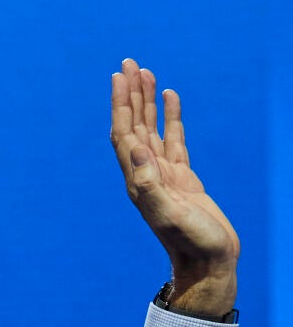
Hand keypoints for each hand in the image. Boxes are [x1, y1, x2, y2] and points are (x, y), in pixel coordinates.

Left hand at [110, 58, 236, 319]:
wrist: (207, 263)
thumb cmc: (190, 242)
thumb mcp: (169, 213)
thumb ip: (149, 185)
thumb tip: (135, 150)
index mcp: (138, 180)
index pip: (124, 133)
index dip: (120, 105)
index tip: (119, 77)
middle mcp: (145, 173)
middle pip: (134, 125)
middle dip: (130, 94)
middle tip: (129, 63)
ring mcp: (163, 174)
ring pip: (151, 128)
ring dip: (146, 101)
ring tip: (146, 72)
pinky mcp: (182, 177)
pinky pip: (173, 139)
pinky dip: (170, 117)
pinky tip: (170, 98)